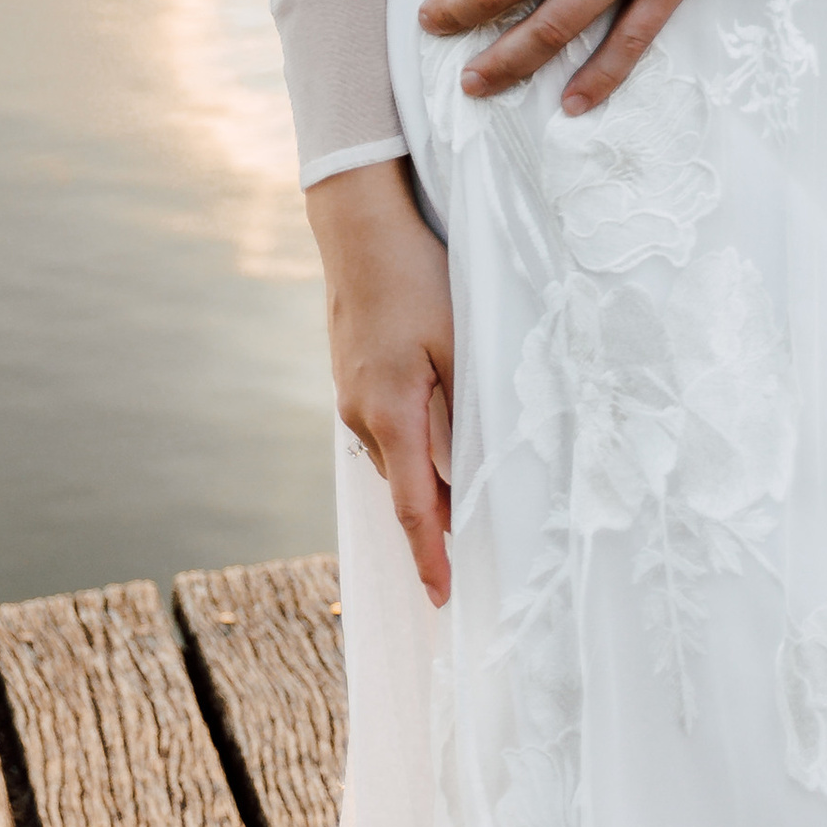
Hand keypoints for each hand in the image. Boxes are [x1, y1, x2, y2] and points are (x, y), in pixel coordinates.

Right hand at [306, 160, 454, 603]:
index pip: (412, 505)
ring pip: (395, 457)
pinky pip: (385, 430)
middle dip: (435, 524)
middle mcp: (361, 414)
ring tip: (464, 504)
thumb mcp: (458, 340)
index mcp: (390, 411)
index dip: (430, 555)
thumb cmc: (417, 277)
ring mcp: (350, 397)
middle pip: (405, 486)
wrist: (360, 229)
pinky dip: (411, 447)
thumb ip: (468, 407)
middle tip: (471, 559)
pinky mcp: (351, 380)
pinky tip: (435, 437)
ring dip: (425, 480)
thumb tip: (477, 465)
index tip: (442, 597)